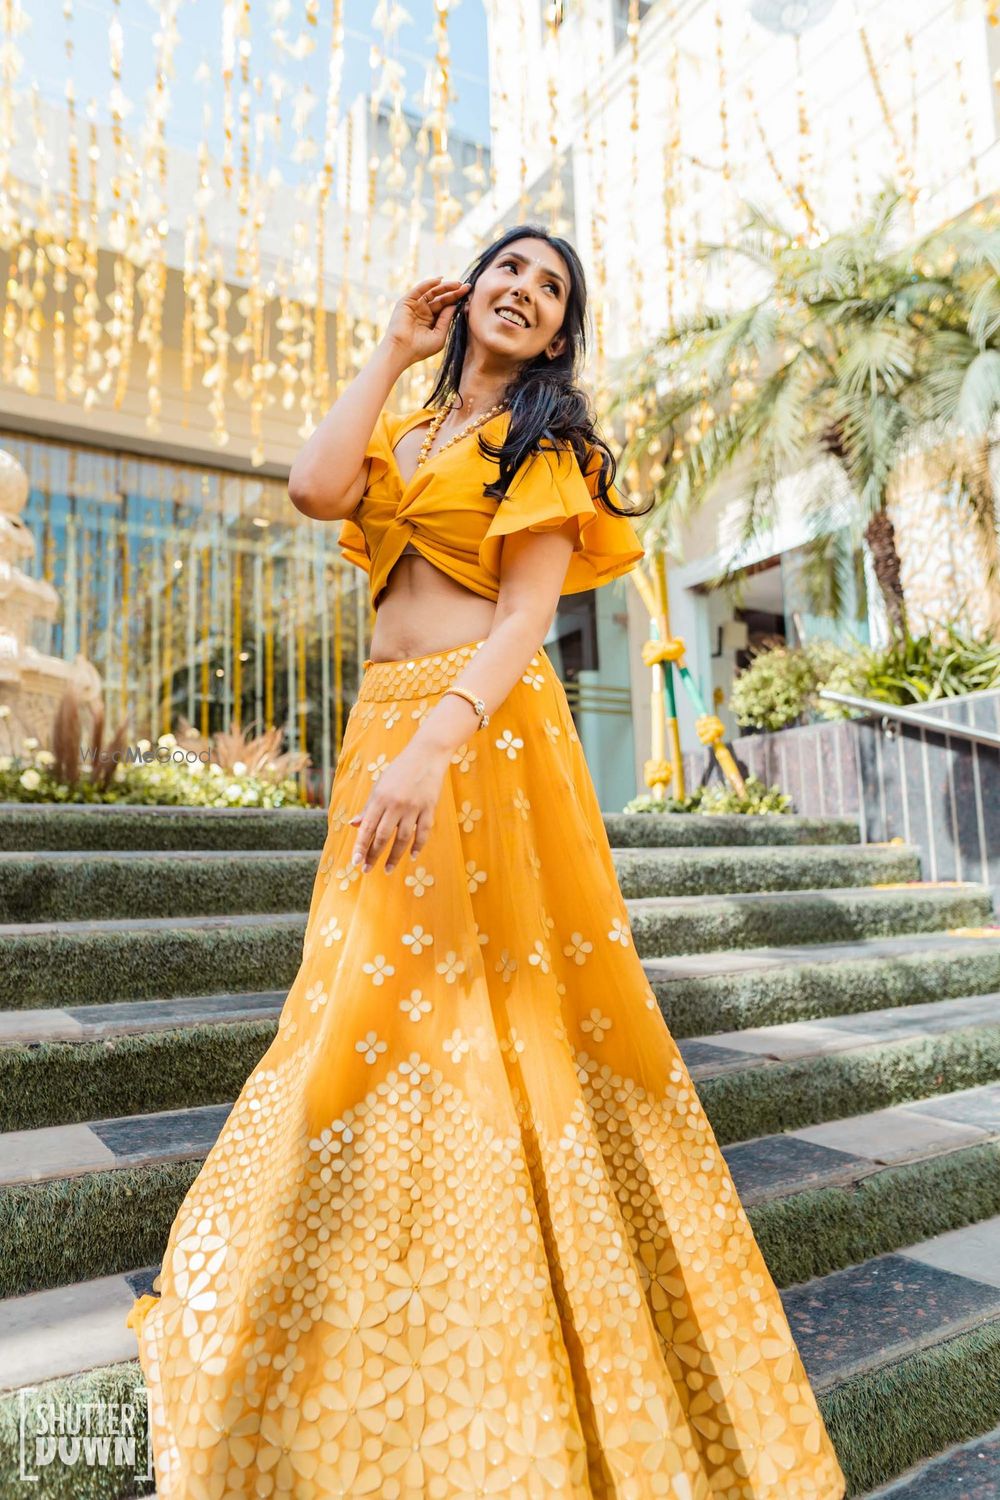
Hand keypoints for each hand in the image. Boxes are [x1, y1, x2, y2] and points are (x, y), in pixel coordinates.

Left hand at [349, 742, 449, 873]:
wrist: (426, 755)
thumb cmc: (399, 771)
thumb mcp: (379, 786)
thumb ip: (368, 808)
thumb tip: (354, 825)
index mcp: (380, 798)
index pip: (367, 827)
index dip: (361, 846)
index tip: (355, 862)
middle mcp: (395, 804)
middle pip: (383, 836)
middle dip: (373, 855)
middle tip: (366, 870)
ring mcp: (414, 807)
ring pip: (403, 838)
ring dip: (394, 856)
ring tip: (387, 869)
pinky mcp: (429, 808)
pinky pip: (423, 832)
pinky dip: (418, 845)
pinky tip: (412, 856)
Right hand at [380, 276, 470, 367]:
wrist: (401, 351)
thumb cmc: (420, 348)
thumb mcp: (439, 335)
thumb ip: (446, 319)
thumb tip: (454, 304)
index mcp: (432, 321)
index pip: (446, 307)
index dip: (456, 299)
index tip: (468, 294)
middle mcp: (424, 311)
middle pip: (441, 298)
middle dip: (453, 291)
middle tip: (466, 286)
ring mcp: (415, 306)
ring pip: (432, 292)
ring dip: (444, 286)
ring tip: (457, 284)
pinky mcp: (406, 302)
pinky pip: (419, 290)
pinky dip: (428, 284)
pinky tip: (440, 281)